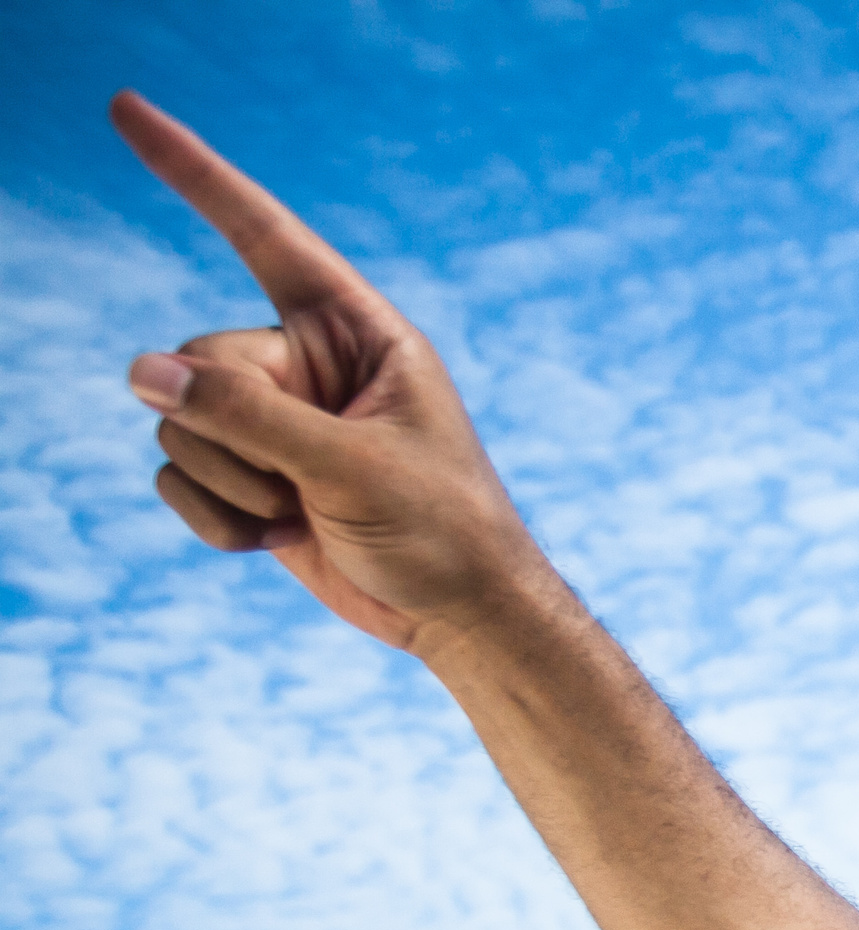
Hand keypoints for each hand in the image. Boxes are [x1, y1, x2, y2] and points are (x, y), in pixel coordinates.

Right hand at [113, 90, 552, 656]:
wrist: (459, 619)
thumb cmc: (443, 531)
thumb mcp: (352, 466)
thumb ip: (248, 416)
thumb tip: (142, 370)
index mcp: (357, 332)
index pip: (264, 235)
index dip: (195, 174)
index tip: (127, 110)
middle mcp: (309, 364)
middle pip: (196, 359)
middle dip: (230, 432)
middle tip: (303, 483)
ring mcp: (276, 419)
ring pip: (178, 421)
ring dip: (228, 484)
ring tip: (304, 512)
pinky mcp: (252, 473)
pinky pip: (178, 475)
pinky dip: (215, 519)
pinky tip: (278, 538)